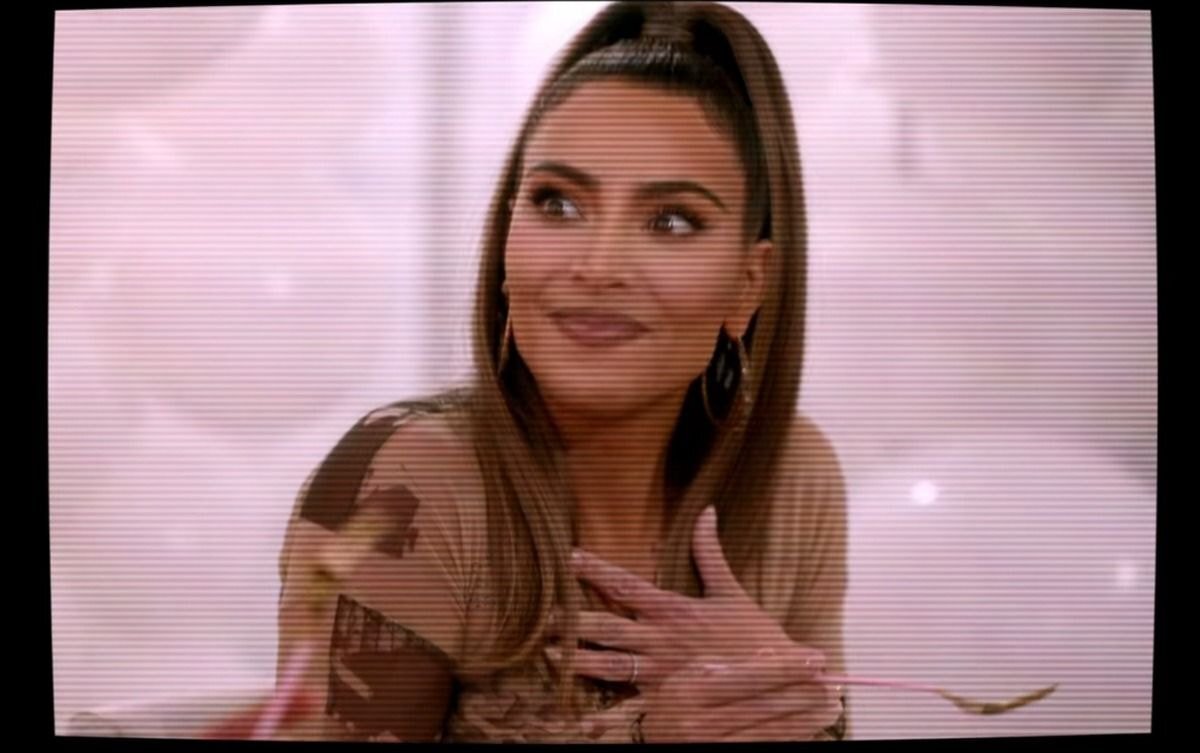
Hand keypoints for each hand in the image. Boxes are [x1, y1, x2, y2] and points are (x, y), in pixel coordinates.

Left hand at [543, 505, 841, 740]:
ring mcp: (660, 672)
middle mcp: (660, 640)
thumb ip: (710, 553)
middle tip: (543, 612)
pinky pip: (628, 705)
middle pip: (606, 626)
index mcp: (673, 610)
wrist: (780, 681)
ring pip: (609, 665)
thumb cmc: (754, 636)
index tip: (569, 555)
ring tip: (548, 653)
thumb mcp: (731, 592)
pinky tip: (582, 712)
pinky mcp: (665, 700)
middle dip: (572, 619)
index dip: (595, 569)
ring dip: (577, 659)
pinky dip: (605, 709)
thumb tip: (707, 512)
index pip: (626, 584)